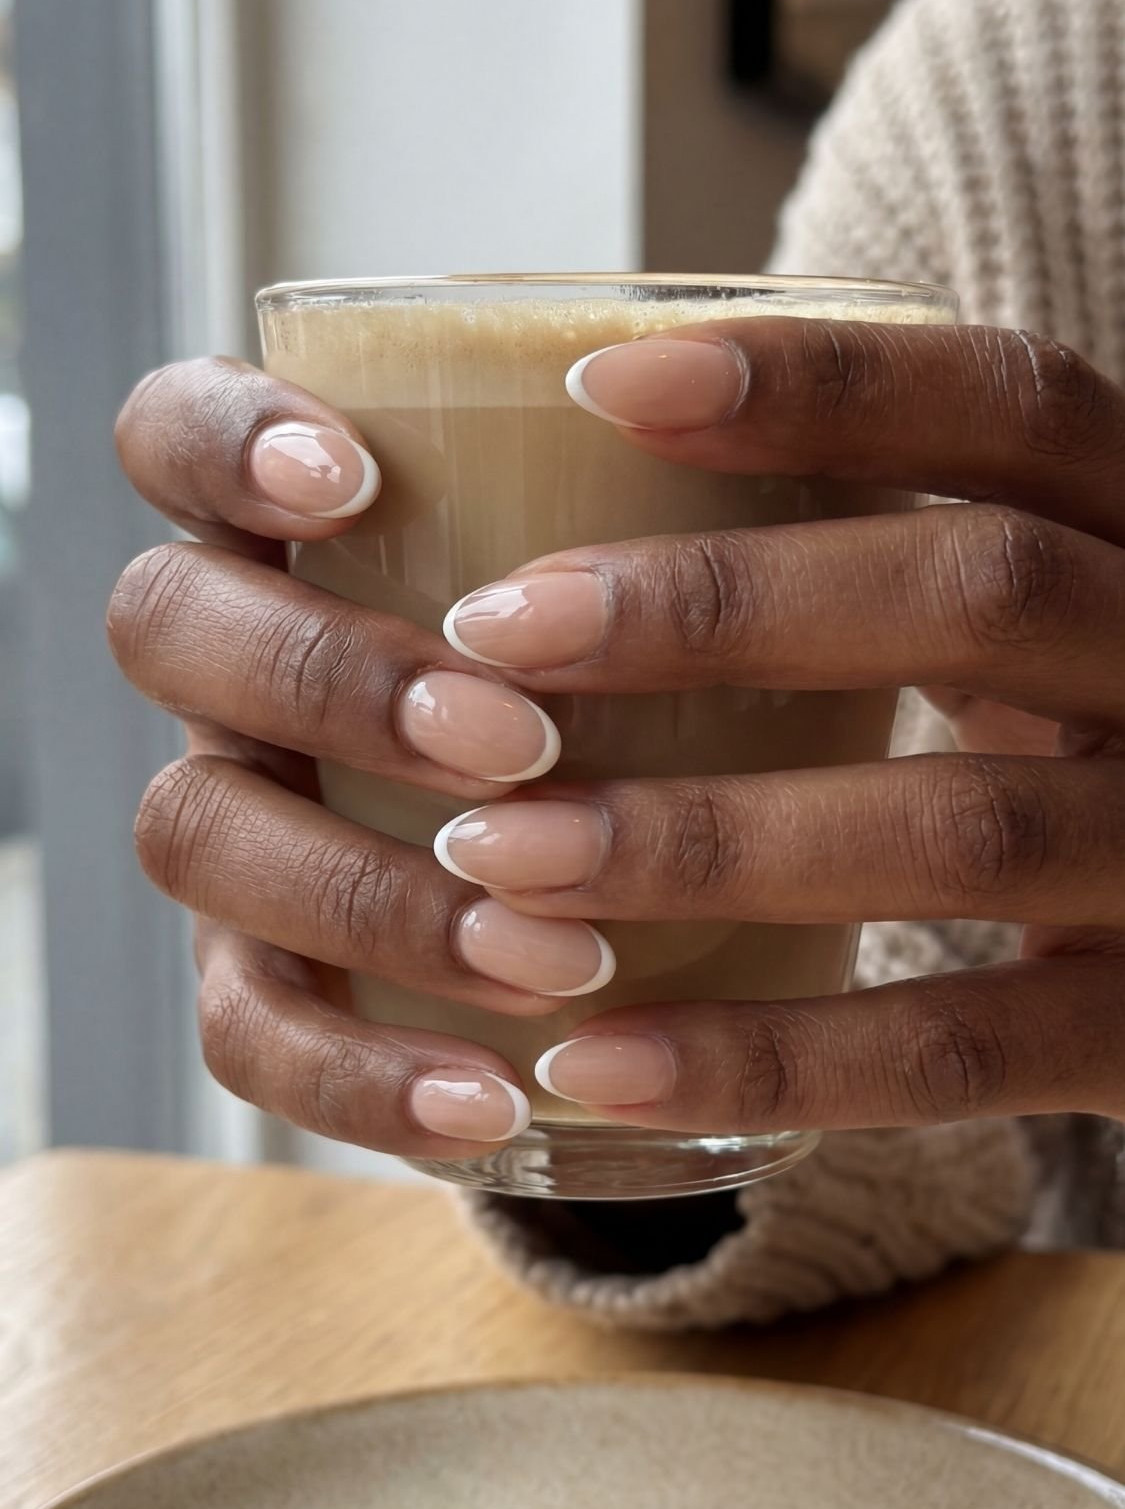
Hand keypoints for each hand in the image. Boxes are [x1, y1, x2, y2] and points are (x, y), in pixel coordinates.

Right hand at [109, 359, 615, 1157]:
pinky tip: (494, 1107)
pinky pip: (252, 1033)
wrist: (655, 852)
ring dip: (365, 892)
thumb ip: (680, 484)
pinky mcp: (266, 971)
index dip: (227, 445)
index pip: (180, 436)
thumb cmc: (663, 655)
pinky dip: (363, 1077)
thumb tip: (760, 401)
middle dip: (329, 682)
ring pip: (193, 836)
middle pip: (172, 632)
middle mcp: (237, 662)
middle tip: (516, 742)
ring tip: (547, 951)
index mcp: (294, 526)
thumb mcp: (669, 552)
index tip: (356, 482)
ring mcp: (237, 817)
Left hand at [435, 321, 1124, 1129]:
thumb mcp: (1030, 642)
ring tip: (498, 852)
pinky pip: (954, 1054)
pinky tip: (589, 1062)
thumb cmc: (1073, 771)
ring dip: (704, 839)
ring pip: (957, 826)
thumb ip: (886, 576)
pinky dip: (760, 1056)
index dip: (828, 382)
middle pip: (986, 593)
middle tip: (498, 632)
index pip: (1017, 407)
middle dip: (723, 606)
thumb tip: (570, 517)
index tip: (603, 383)